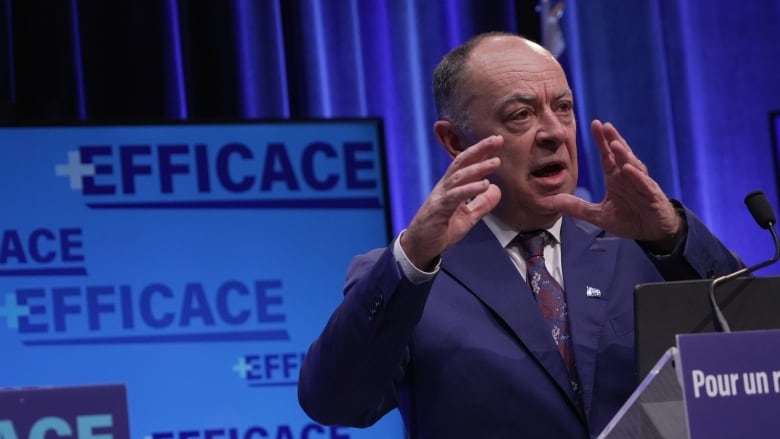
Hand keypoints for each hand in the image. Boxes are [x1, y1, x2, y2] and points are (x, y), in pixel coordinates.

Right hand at [400, 135, 502, 269]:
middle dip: (479, 149)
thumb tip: (497, 189)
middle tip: (497, 139)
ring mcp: (440, 197)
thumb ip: (482, 204)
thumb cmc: (440, 230)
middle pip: (462, 162)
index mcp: (451, 187)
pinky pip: (455, 196)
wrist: (419, 247)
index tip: (497, 141)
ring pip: (459, 176)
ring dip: (479, 168)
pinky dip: (470, 189)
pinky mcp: (438, 209)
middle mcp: (445, 187)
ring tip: (496, 162)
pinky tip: (484, 185)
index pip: (466, 164)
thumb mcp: (467, 217)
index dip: (481, 152)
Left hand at [545, 120, 684, 252]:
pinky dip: (636, 176)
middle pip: (620, 155)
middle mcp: (629, 177)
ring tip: (615, 143)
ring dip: (624, 155)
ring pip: (633, 166)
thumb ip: (578, 208)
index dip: (601, 141)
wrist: (653, 232)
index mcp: (616, 178)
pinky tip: (628, 168)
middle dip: (613, 139)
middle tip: (605, 125)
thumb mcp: (599, 215)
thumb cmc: (630, 219)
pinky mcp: (652, 196)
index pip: (607, 156)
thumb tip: (553, 201)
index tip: (594, 124)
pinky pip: (644, 184)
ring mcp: (642, 185)